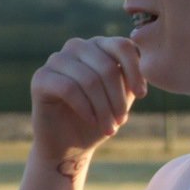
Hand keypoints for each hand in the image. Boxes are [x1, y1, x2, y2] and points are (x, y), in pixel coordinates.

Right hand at [29, 36, 146, 164]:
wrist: (72, 143)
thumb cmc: (102, 117)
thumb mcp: (124, 96)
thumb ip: (133, 77)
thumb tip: (149, 64)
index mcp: (100, 46)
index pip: (122, 46)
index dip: (135, 71)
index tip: (141, 95)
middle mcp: (77, 47)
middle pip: (106, 66)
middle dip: (118, 98)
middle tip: (121, 121)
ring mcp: (56, 60)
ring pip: (89, 79)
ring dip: (103, 108)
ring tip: (110, 128)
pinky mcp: (40, 77)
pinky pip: (69, 88)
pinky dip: (85, 108)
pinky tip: (92, 120)